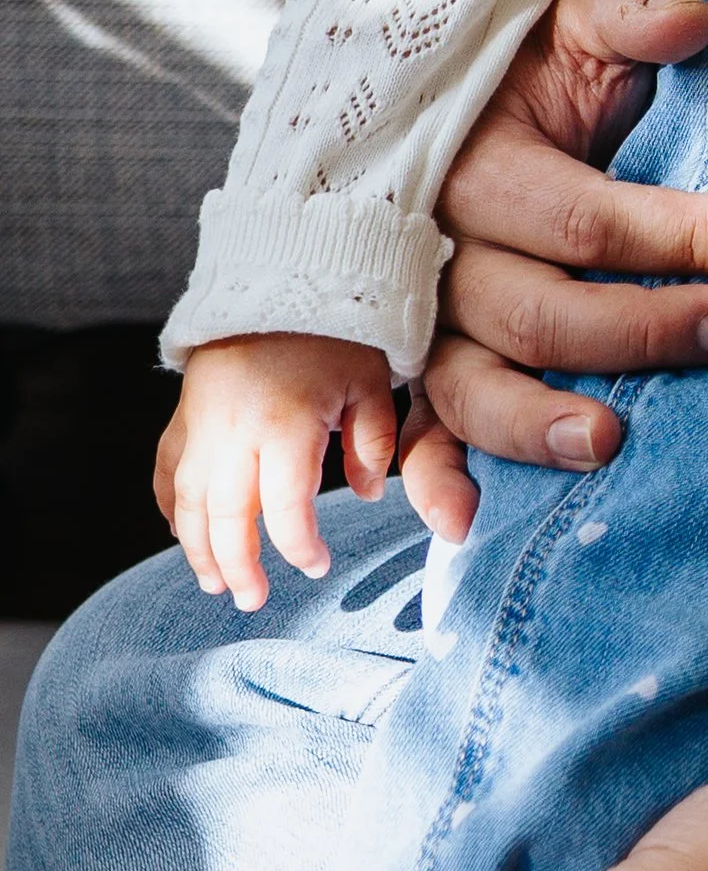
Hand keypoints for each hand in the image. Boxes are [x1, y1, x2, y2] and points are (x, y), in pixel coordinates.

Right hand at [157, 331, 397, 611]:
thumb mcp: (370, 379)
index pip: (286, 509)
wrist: (282, 272)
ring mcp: (201, 422)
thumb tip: (367, 495)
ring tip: (215, 582)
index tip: (317, 565)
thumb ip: (374, 441)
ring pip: (189, 502)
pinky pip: (169, 469)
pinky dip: (172, 504)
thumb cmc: (336, 329)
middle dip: (239, 565)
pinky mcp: (184, 411)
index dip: (300, 547)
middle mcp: (235, 430)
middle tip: (253, 599)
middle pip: (227, 517)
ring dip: (197, 547)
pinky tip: (181, 530)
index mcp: (286, 424)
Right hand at [403, 0, 707, 543]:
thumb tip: (692, 24)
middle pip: (540, 311)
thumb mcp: (578, 18)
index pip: (587, 218)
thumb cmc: (533, 64)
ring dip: (541, 421)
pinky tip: (466, 523)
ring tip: (618, 438)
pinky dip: (434, 479)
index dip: (686, 233)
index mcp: (477, 166)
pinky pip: (417, 429)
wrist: (454, 95)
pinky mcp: (417, 361)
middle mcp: (440, 250)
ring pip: (473, 385)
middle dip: (649, 326)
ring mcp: (423, 315)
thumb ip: (631, 11)